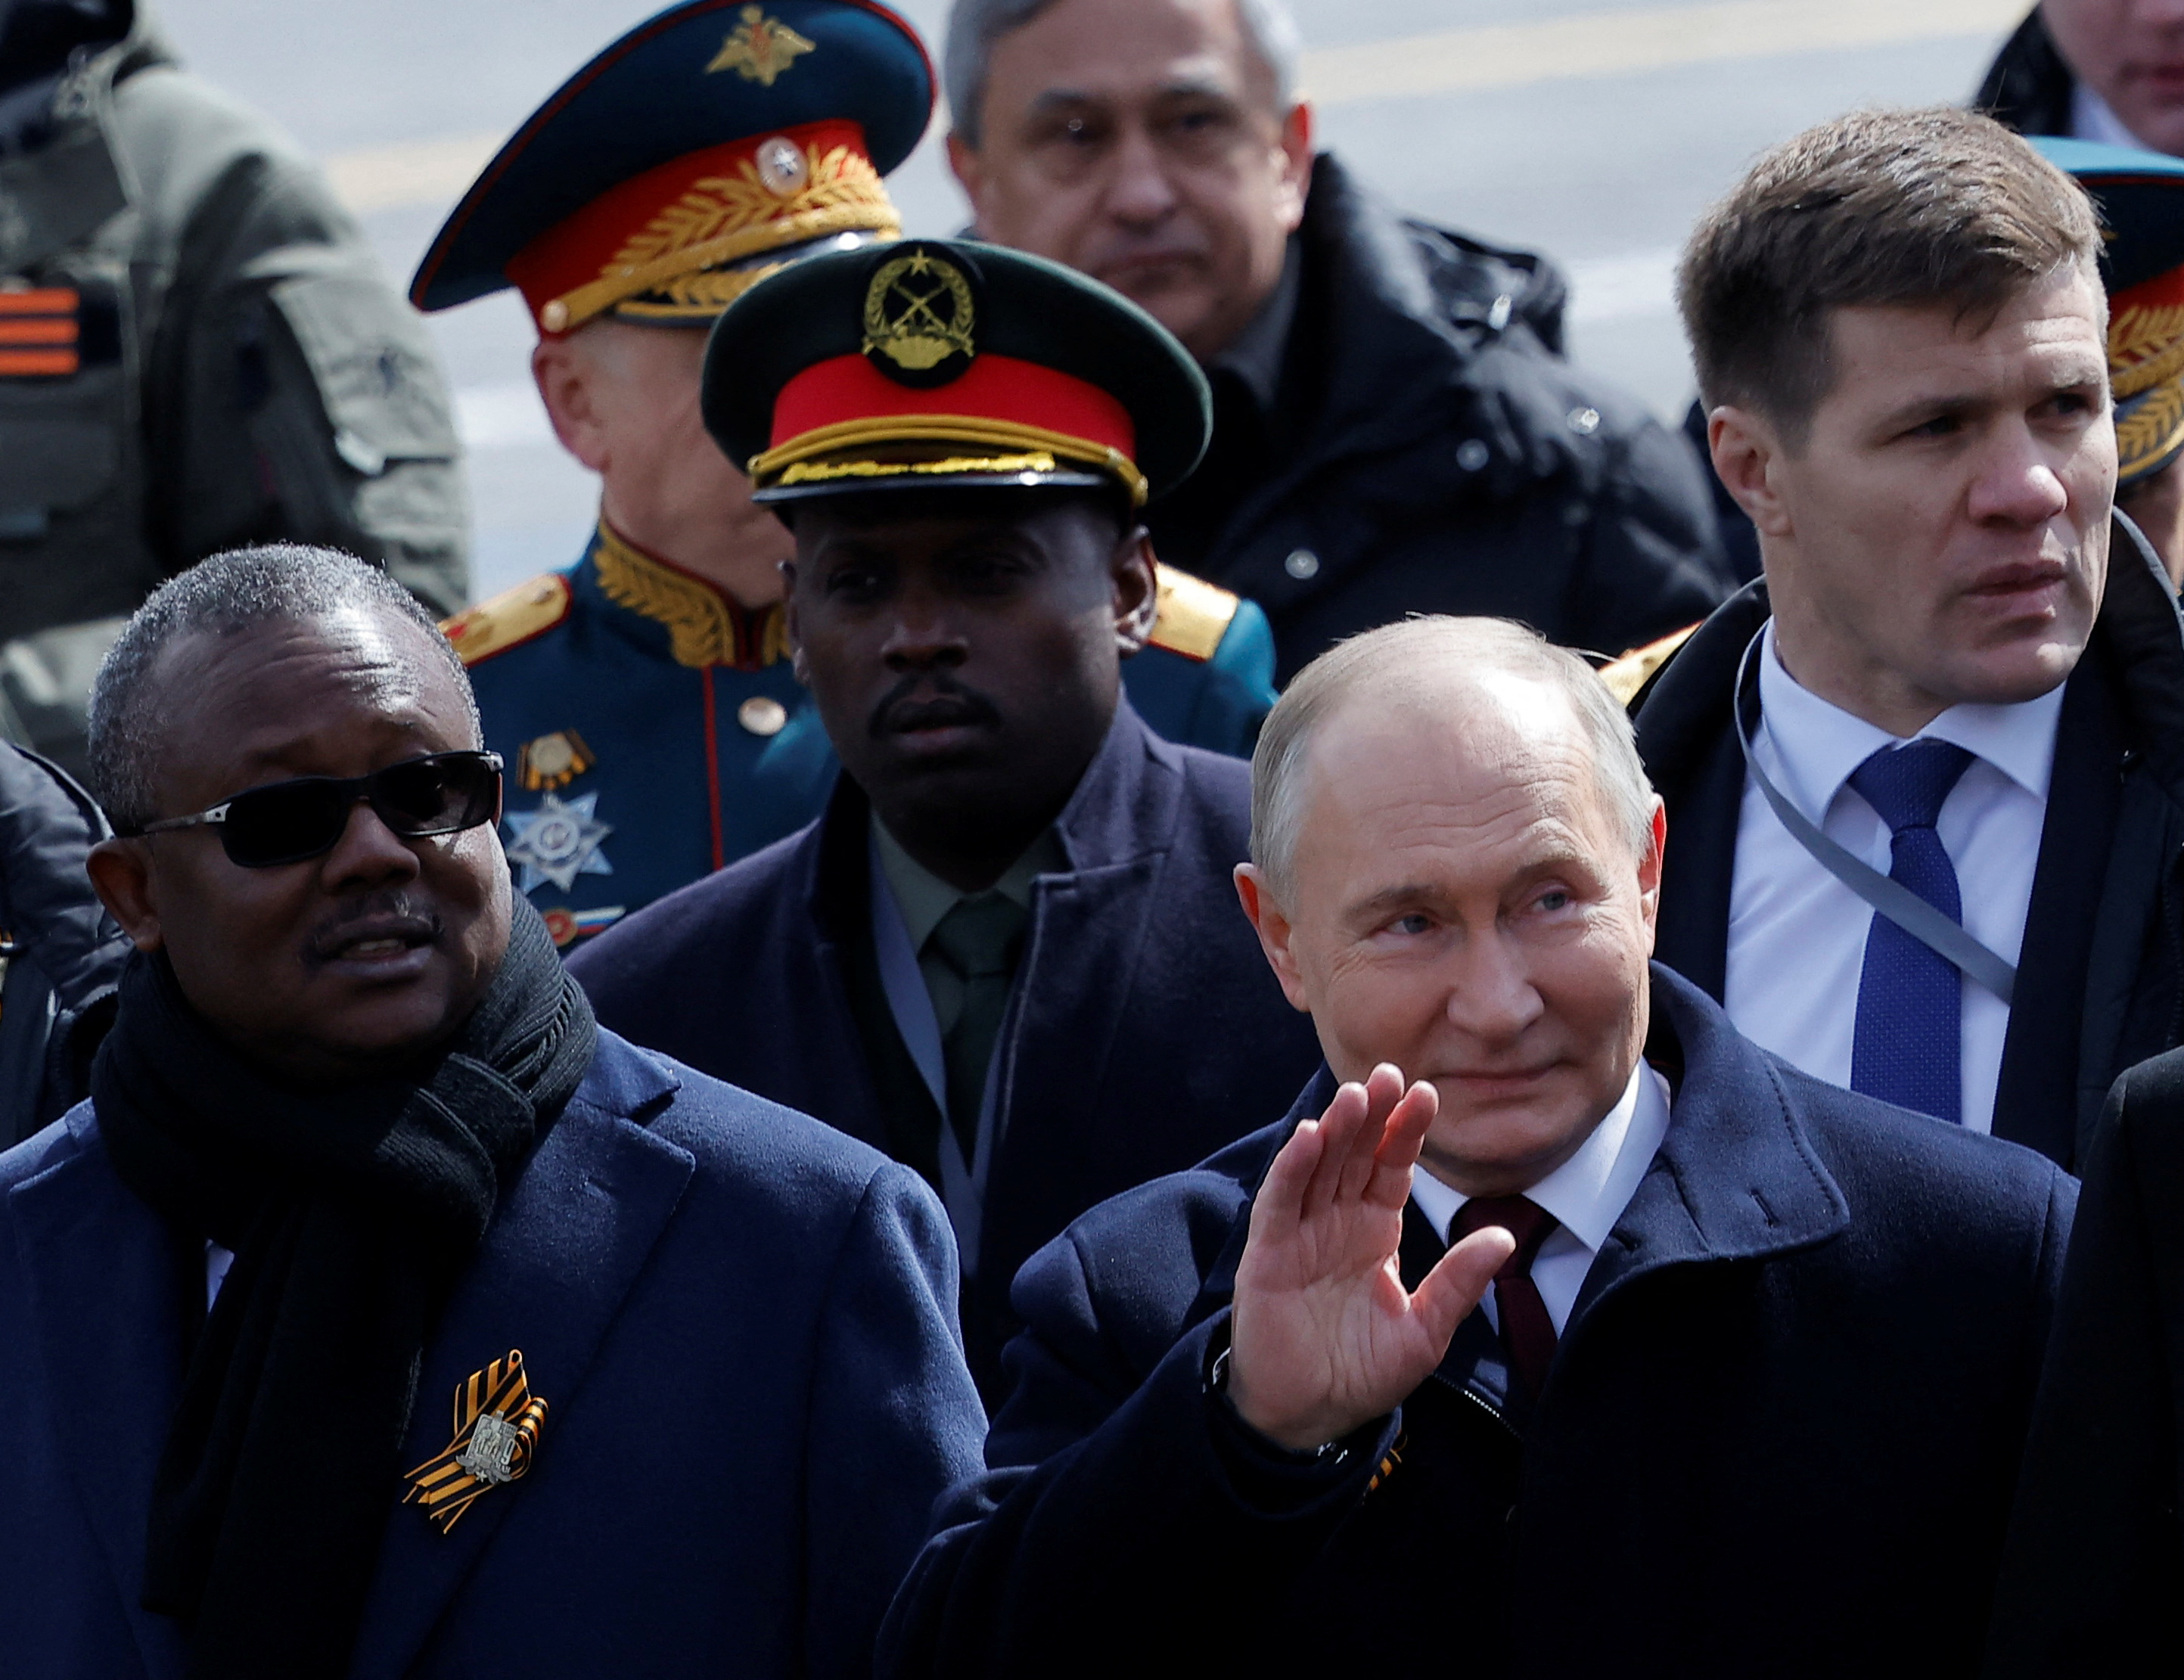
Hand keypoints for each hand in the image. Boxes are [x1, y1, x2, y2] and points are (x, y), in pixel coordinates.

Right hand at [1227, 1065, 1515, 1450]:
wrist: (1308, 1415)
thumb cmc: (1362, 1372)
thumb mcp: (1424, 1330)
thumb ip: (1458, 1283)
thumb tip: (1502, 1236)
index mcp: (1375, 1230)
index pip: (1392, 1167)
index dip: (1407, 1131)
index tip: (1428, 1093)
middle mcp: (1337, 1220)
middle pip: (1355, 1154)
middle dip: (1372, 1114)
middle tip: (1390, 1073)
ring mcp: (1300, 1232)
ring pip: (1318, 1167)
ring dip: (1334, 1129)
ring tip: (1355, 1095)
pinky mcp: (1267, 1253)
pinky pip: (1280, 1201)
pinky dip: (1292, 1168)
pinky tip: (1309, 1136)